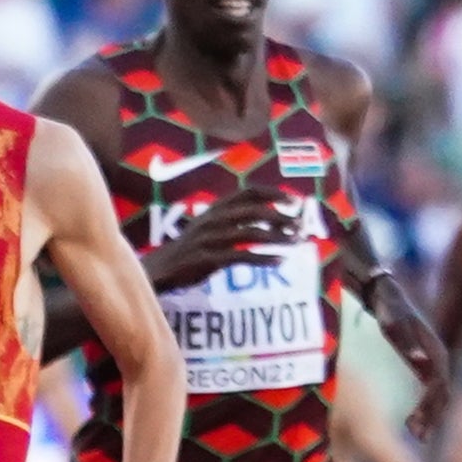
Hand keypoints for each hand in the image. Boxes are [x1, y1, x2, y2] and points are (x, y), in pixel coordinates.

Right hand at [142, 185, 290, 293]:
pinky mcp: (208, 259)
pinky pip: (241, 257)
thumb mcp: (212, 226)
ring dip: (278, 238)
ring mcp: (210, 239)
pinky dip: (263, 259)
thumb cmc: (193, 248)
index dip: (273, 193)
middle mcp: (214, 219)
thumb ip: (237, 220)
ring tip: (296, 243)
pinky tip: (280, 261)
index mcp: (216, 208)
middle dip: (281, 218)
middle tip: (300, 227)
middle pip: (254, 212)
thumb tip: (273, 217)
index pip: (248, 192)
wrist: (161, 269)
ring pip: (252, 234)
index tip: (294, 201)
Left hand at [366, 276, 453, 436]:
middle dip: (432, 416)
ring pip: (440, 395)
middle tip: (417, 436)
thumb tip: (421, 362)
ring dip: (431, 415)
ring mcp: (435, 362)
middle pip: (443, 394)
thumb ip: (407, 342)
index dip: (429, 407)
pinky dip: (426, 408)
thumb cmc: (389, 309)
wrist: (388, 295)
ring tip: (417, 435)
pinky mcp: (427, 364)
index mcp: (436, 351)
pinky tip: (413, 422)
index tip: (414, 424)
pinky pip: (433, 391)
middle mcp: (440, 359)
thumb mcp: (394, 323)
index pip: (438, 386)